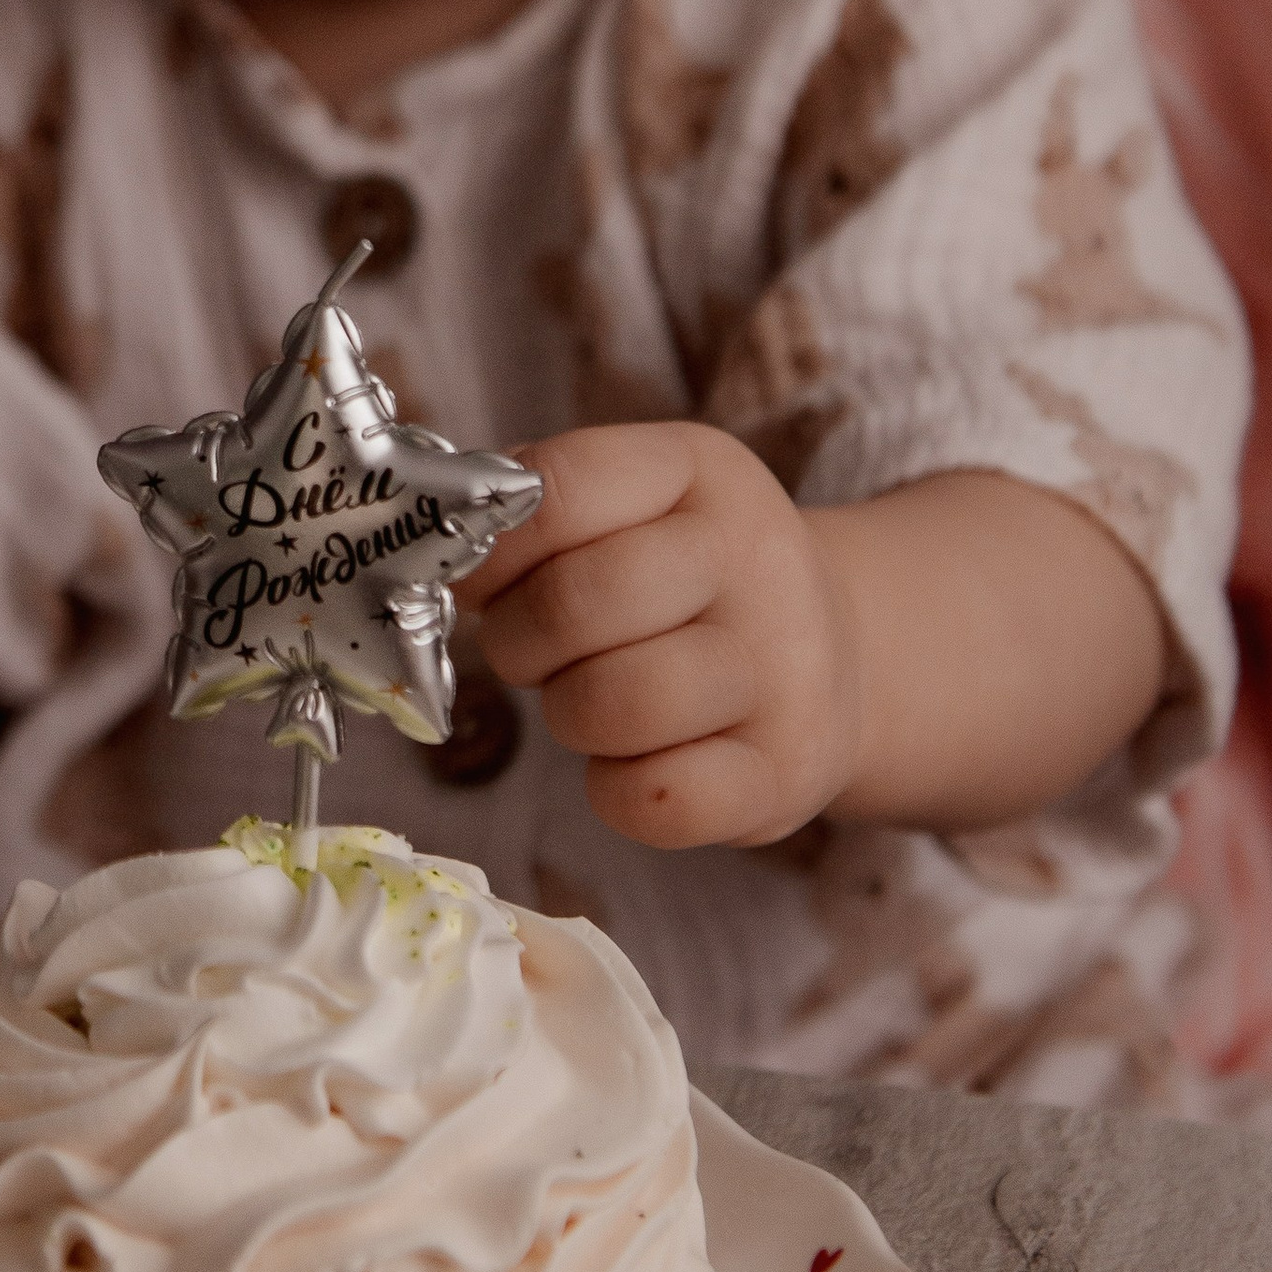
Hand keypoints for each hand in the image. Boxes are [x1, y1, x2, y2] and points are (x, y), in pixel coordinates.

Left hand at [468, 423, 863, 850]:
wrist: (838, 655)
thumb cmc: (689, 581)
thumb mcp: (637, 505)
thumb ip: (538, 513)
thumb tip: (433, 552)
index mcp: (700, 470)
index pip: (558, 491)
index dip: (491, 548)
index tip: (480, 579)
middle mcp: (755, 558)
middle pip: (578, 603)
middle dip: (519, 641)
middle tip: (530, 652)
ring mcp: (782, 669)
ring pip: (615, 703)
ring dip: (567, 714)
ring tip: (586, 700)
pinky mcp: (786, 771)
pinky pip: (656, 801)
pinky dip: (615, 792)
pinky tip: (632, 763)